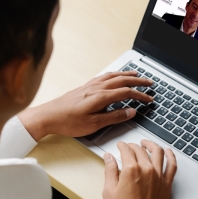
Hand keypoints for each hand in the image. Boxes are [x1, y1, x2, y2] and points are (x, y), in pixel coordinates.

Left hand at [18, 71, 152, 140]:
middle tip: (149, 83)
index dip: (140, 95)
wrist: (48, 116)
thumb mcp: (94, 124)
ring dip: (126, 74)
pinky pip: (104, 76)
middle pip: (122, 80)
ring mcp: (90, 85)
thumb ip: (114, 116)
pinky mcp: (85, 86)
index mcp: (101, 96)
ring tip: (136, 75)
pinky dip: (114, 74)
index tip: (149, 99)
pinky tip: (114, 76)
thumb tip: (131, 111)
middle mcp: (97, 88)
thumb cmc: (68, 121)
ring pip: (113, 76)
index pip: (126, 92)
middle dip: (138, 81)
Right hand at [103, 140, 176, 198]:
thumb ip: (109, 171)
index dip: (122, 145)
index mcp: (131, 169)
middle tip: (129, 146)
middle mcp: (147, 169)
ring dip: (151, 144)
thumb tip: (108, 158)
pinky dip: (170, 155)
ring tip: (146, 143)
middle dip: (133, 145)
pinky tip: (168, 151)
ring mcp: (159, 175)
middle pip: (140, 150)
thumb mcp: (110, 191)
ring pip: (158, 152)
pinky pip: (172, 164)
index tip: (120, 145)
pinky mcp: (167, 183)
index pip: (127, 150)